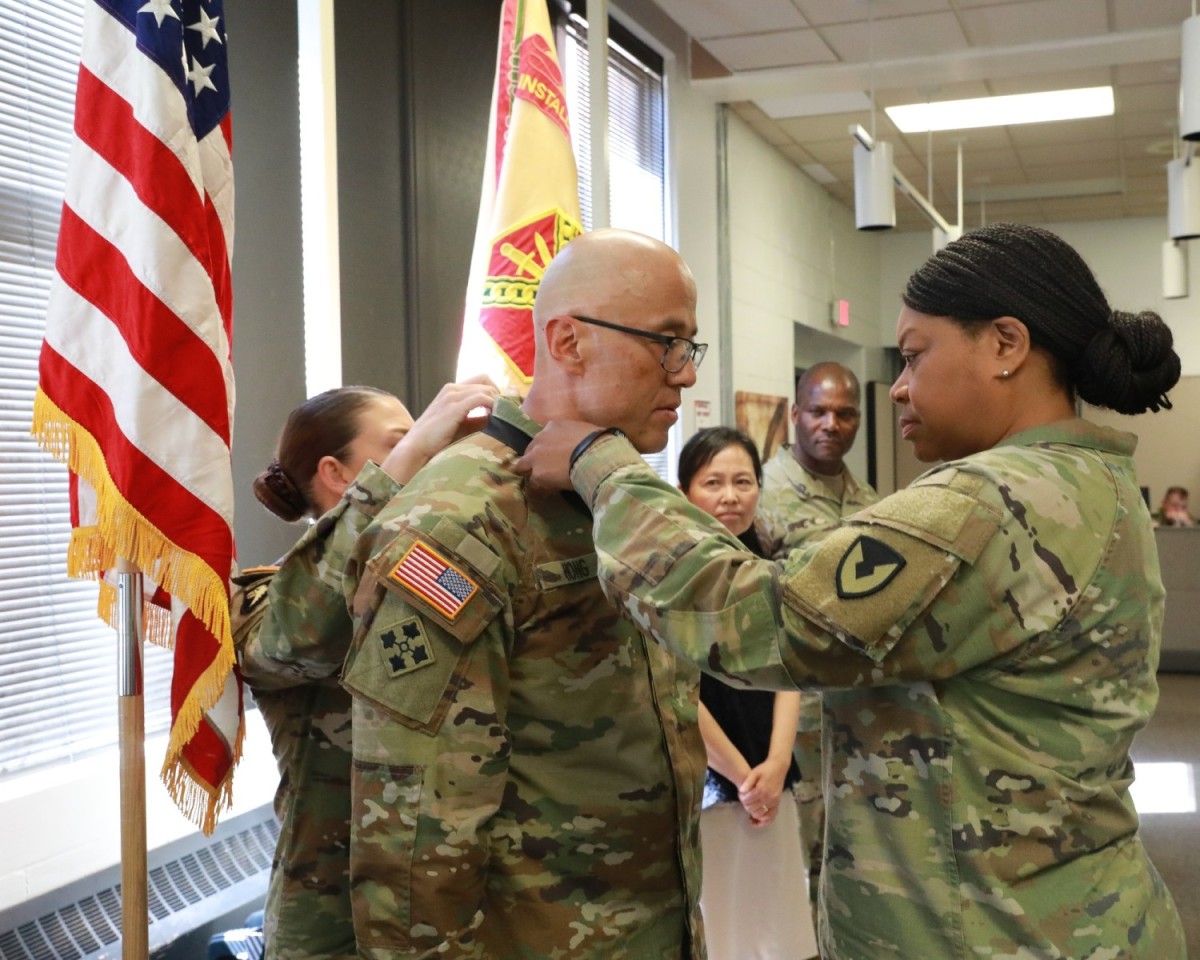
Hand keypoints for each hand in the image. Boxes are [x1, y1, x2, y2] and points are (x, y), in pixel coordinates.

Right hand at [379, 375, 499, 483]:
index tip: (502, 408)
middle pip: (486, 381)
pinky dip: (493, 405)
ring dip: (498, 402)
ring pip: (485, 389)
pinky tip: (495, 417)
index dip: (495, 391)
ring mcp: (452, 396)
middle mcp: (452, 389)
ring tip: (502, 418)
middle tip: (505, 413)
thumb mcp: (460, 426)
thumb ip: (476, 420)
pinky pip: (481, 398)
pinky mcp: (454, 407)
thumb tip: (496, 418)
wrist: (416, 448)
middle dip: (499, 395)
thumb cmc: (436, 440)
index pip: (481, 380)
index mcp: (452, 390)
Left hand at [513, 419, 601, 490]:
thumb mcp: (585, 431)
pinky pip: (534, 481)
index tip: (554, 455)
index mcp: (553, 426)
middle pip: (530, 450)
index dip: (547, 448)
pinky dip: (540, 485)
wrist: (595, 456)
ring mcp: (535, 456)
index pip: (543, 438)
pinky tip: (550, 488)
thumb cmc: (597, 442)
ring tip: (543, 481)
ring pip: (524, 466)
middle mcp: (540, 438)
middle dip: (536, 459)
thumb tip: (581, 442)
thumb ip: (575, 436)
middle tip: (548, 469)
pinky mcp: (537, 473)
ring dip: (533, 472)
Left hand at [738, 758, 787, 827]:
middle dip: (746, 806)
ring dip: (753, 813)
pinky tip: (756, 820)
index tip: (740, 795)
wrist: (779, 767)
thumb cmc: (765, 769)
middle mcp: (769, 797)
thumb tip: (741, 791)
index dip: (742, 799)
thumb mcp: (755, 772)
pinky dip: (763, 820)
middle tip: (744, 800)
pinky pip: (771, 816)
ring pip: (760, 814)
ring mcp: (774, 801)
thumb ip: (748, 782)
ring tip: (749, 809)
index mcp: (762, 789)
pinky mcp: (777, 803)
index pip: (748, 801)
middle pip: (753, 809)